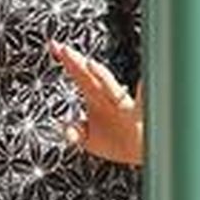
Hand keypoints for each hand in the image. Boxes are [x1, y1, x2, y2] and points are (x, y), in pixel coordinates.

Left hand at [49, 40, 142, 165]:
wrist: (144, 154)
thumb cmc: (119, 142)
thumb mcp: (91, 139)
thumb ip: (76, 132)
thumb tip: (65, 130)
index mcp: (97, 98)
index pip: (80, 75)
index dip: (68, 61)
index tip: (54, 46)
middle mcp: (110, 97)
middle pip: (91, 76)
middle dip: (78, 63)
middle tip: (64, 49)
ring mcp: (125, 106)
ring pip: (112, 89)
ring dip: (101, 77)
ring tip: (90, 65)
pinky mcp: (140, 117)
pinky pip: (144, 103)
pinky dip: (145, 92)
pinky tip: (142, 83)